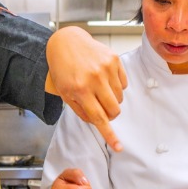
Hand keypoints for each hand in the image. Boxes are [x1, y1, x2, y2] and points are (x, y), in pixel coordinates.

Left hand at [45, 27, 127, 152]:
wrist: (67, 42)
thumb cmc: (63, 69)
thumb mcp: (65, 93)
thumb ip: (81, 110)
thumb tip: (99, 122)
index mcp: (80, 90)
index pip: (99, 118)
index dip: (110, 135)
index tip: (118, 147)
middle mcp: (95, 79)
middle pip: (114, 110)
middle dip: (110, 114)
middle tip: (101, 107)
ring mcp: (106, 68)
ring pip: (120, 98)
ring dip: (112, 98)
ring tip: (98, 88)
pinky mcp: (114, 59)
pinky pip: (124, 83)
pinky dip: (116, 85)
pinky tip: (104, 77)